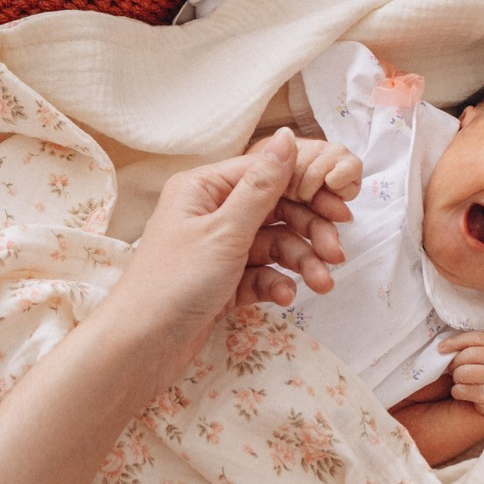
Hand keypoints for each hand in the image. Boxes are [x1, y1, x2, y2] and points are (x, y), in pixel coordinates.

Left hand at [104, 130, 353, 375]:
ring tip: (322, 284)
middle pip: (275, 209)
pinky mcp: (222, 282)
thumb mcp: (225, 230)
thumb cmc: (175, 281)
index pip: (265, 172)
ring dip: (300, 262)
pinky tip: (284, 297)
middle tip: (337, 253)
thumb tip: (286, 136)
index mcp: (203, 188)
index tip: (341, 207)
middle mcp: (210, 213)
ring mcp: (216, 249)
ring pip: (272, 245)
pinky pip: (260, 273)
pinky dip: (276, 283)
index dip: (306, 186)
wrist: (142, 347)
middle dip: (308, 231)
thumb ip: (262, 186)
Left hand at [440, 331, 483, 417]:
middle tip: (453, 370)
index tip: (440, 348)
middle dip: (454, 364)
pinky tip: (465, 393)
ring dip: (456, 378)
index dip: (455, 341)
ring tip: (462, 381)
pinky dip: (457, 392)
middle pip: (467, 355)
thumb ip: (469, 348)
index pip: (475, 337)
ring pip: (463, 372)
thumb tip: (442, 347)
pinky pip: (463, 390)